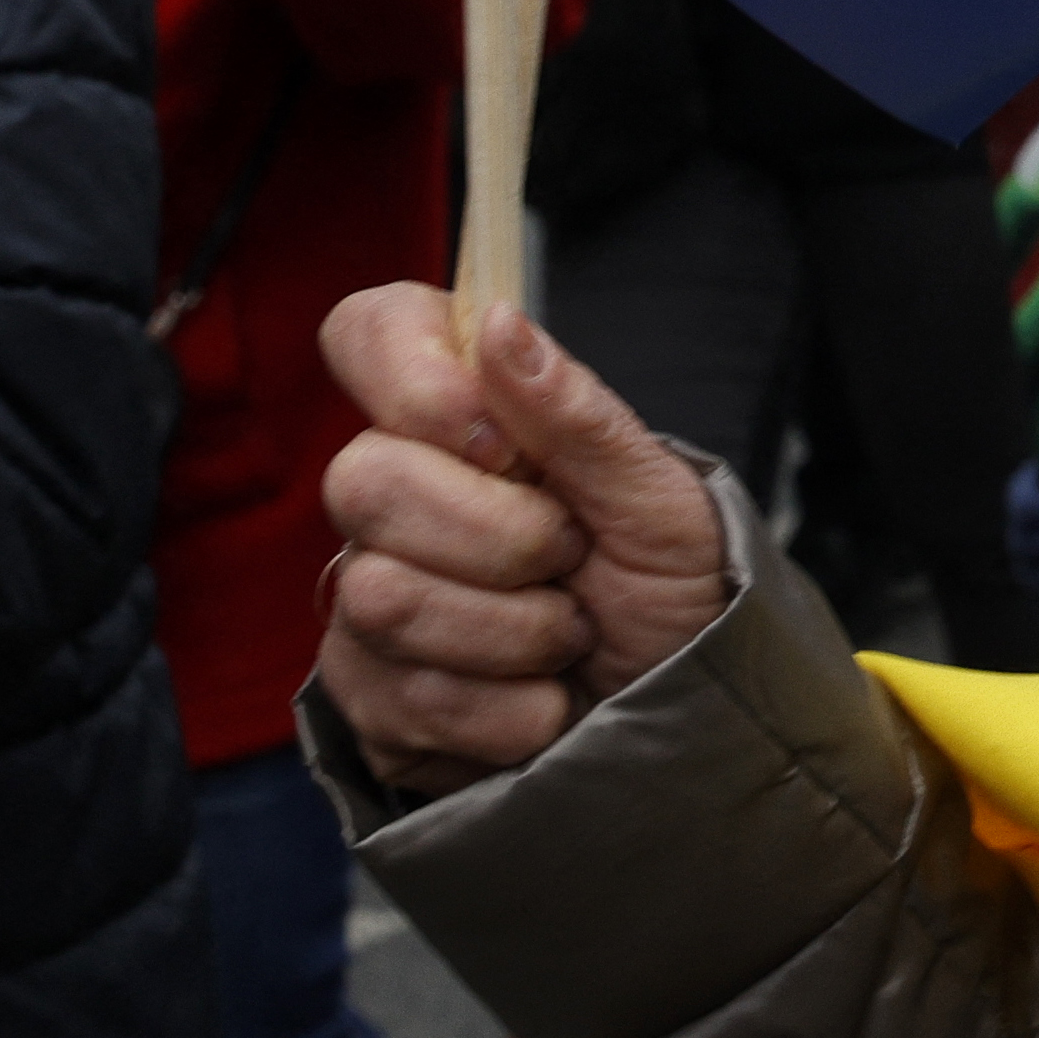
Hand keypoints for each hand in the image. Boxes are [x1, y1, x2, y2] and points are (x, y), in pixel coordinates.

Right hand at [315, 288, 732, 795]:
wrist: (676, 714)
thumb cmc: (673, 590)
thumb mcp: (660, 501)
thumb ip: (578, 416)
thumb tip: (499, 323)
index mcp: (470, 418)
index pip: (370, 333)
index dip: (411, 377)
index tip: (494, 438)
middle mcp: (399, 495)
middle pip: (362, 480)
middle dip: (500, 536)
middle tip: (573, 556)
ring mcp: (368, 595)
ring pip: (379, 597)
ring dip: (513, 632)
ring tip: (570, 634)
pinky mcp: (366, 696)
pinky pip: (396, 696)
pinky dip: (499, 710)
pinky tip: (540, 700)